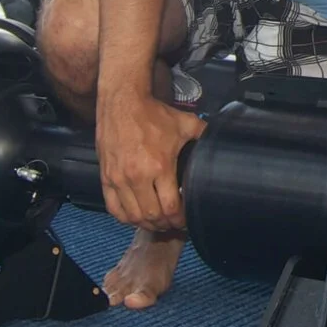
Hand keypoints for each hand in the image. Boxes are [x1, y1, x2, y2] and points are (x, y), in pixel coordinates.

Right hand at [96, 86, 206, 233]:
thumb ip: (204, 136)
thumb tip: (221, 142)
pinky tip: (135, 215)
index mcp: (159, 166)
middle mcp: (137, 177)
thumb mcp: (185, 123)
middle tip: (172, 222)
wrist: (122, 103)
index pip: (170, 207)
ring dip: (146, 223)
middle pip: (152, 216)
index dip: (179, 219)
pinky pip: (113, 208)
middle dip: (165, 224)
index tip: (184, 219)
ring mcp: (118, 179)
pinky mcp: (105, 177)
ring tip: (156, 221)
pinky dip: (125, 217)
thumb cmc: (153, 114)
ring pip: (133, 216)